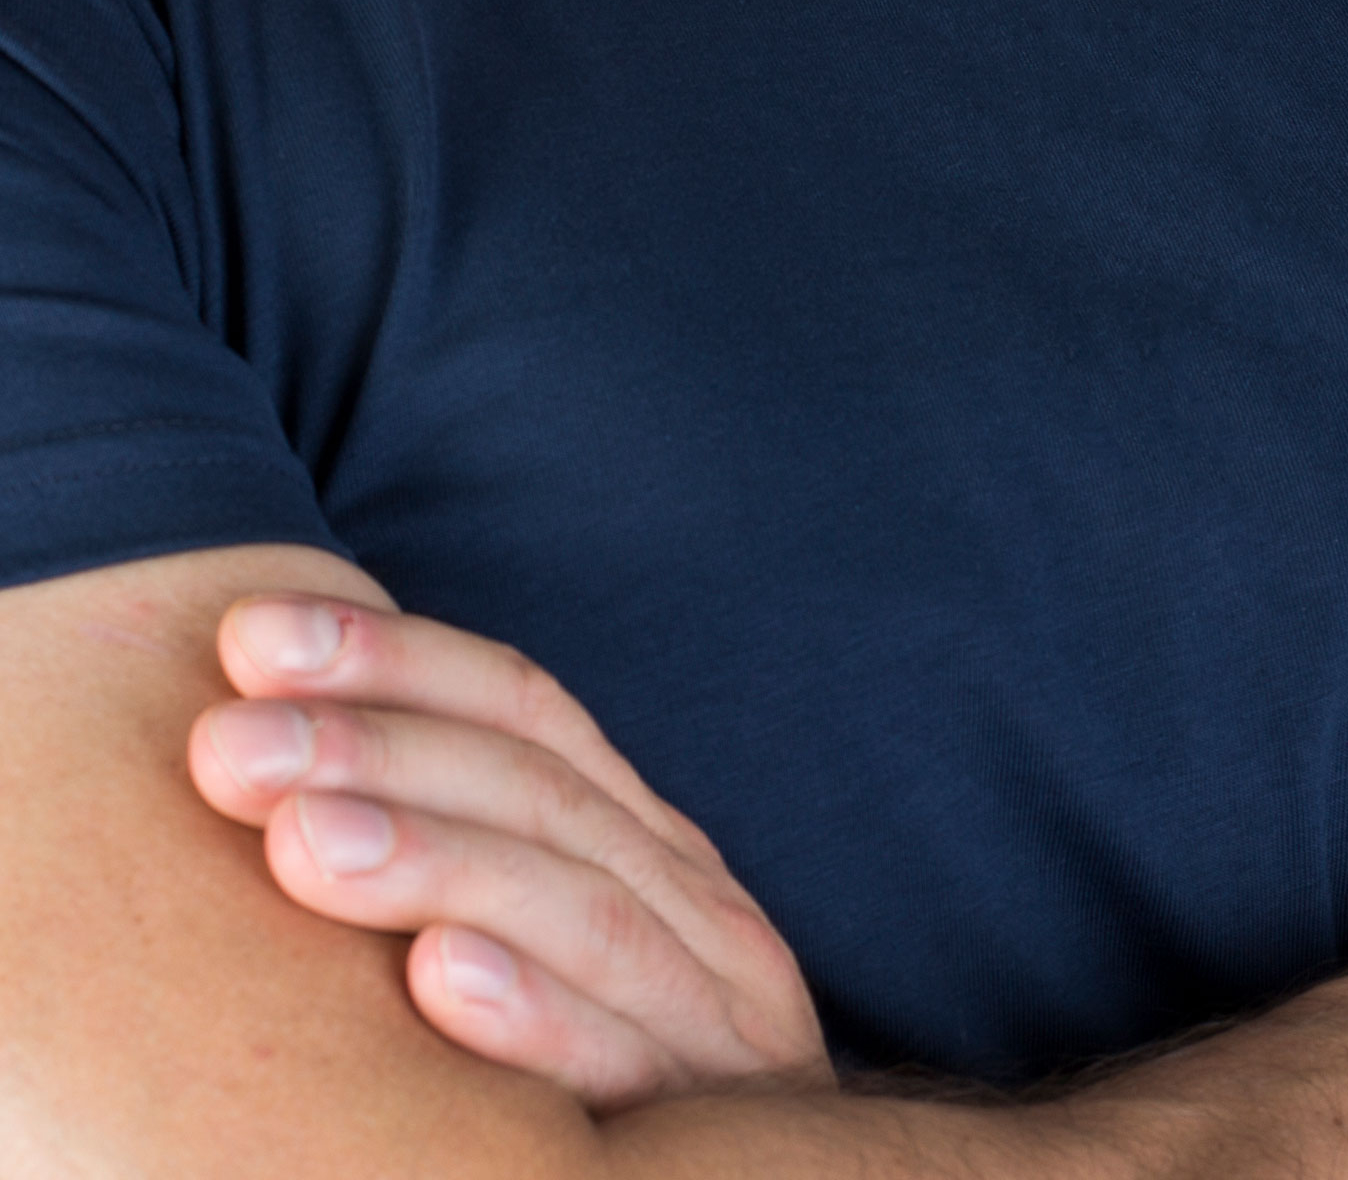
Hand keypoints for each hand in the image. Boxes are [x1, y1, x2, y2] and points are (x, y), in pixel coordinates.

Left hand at [186, 593, 833, 1115]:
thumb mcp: (538, 935)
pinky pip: (626, 1058)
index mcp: (635, 833)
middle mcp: (685, 892)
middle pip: (540, 788)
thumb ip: (451, 857)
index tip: (250, 636)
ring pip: (582, 906)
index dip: (395, 658)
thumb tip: (258, 765)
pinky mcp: (720, 1108)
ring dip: (439, 862)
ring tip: (303, 840)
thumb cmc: (596, 1068)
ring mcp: (717, 999)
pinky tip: (440, 978)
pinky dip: (537, 1014)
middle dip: (379, 748)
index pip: (524, 708)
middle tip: (231, 746)